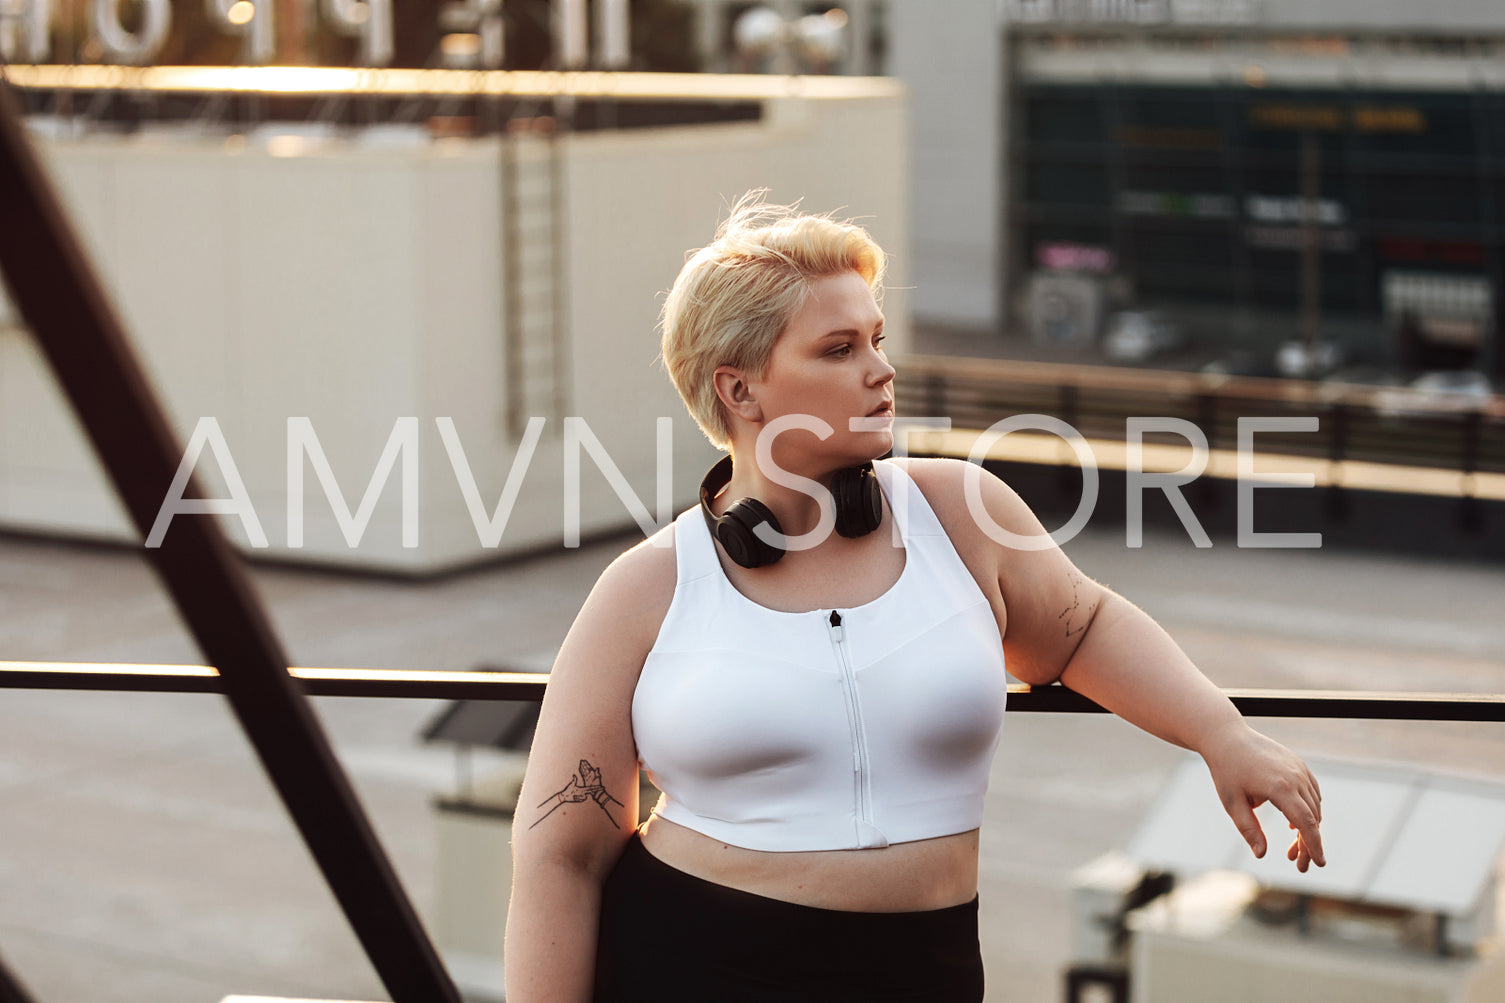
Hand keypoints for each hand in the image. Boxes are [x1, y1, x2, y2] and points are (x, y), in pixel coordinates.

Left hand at [1200, 724, 1324, 871]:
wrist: (1227, 737)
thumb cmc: (1226, 770)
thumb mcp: (1232, 803)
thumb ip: (1249, 829)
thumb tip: (1261, 855)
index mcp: (1280, 787)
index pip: (1306, 823)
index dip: (1314, 846)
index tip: (1319, 864)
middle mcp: (1295, 777)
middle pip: (1313, 818)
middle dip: (1309, 844)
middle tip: (1298, 864)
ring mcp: (1299, 768)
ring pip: (1314, 806)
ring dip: (1308, 828)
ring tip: (1292, 849)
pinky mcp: (1298, 764)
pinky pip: (1312, 792)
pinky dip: (1309, 810)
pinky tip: (1294, 824)